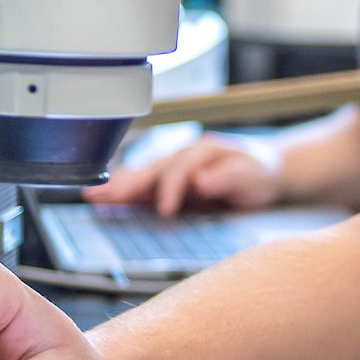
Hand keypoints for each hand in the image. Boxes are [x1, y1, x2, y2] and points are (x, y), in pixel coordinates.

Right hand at [84, 135, 282, 216]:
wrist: (266, 169)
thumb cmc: (260, 171)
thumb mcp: (253, 174)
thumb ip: (229, 177)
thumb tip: (202, 181)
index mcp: (203, 151)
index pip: (181, 168)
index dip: (171, 188)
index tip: (165, 209)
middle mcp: (184, 156)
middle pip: (152, 169)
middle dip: (128, 183)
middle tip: (103, 196)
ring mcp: (175, 168)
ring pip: (143, 176)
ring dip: (119, 186)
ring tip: (92, 195)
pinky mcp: (172, 183)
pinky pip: (145, 186)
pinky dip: (126, 192)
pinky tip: (106, 200)